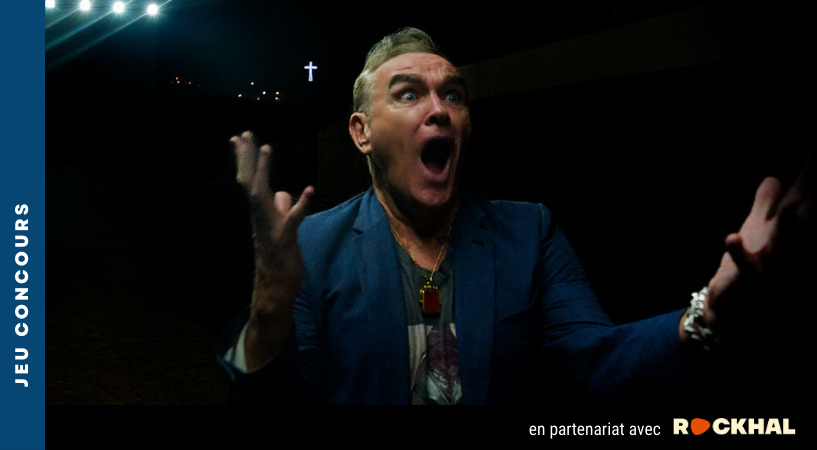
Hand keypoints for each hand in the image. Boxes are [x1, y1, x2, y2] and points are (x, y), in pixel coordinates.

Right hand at [231, 131, 314, 369]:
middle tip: (243, 134)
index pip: (251, 181)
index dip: (247, 159)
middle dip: (247, 158)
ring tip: (266, 149)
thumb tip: (282, 193)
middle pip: (250, 182)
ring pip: (262, 197)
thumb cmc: (279, 261)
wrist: (275, 291)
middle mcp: (260, 218)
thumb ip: (281, 211)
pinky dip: (301, 205)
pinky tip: (310, 190)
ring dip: (264, 172)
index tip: (241, 137)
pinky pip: (292, 221)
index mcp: (260, 214)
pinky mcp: (285, 241)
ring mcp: (270, 229)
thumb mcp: (282, 230)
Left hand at [690, 153, 813, 343]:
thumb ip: (766, 203)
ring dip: (785, 228)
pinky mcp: (745, 279)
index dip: (811, 178)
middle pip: (801, 221)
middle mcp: (785, 248)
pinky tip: (732, 237)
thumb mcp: (756, 227)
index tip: (816, 155)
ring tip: (787, 208)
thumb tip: (774, 178)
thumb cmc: (747, 264)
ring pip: (782, 246)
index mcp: (788, 232)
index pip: (804, 200)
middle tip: (814, 176)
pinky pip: (744, 267)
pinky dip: (738, 252)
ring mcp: (768, 265)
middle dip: (808, 201)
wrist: (731, 304)